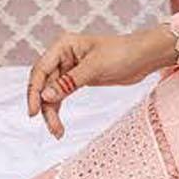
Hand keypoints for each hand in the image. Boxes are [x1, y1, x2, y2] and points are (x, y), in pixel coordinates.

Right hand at [26, 30, 147, 138]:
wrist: (144, 57)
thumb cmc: (122, 54)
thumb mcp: (95, 68)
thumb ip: (69, 82)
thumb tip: (46, 96)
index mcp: (63, 46)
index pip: (40, 70)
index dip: (34, 91)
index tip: (34, 112)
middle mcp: (63, 56)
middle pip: (44, 84)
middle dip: (45, 106)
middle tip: (51, 128)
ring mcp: (69, 68)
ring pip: (52, 93)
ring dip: (52, 112)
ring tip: (57, 132)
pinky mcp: (78, 79)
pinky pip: (62, 95)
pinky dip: (59, 109)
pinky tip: (59, 125)